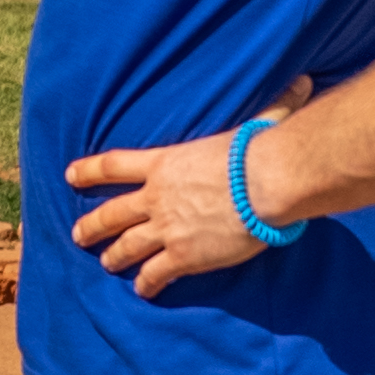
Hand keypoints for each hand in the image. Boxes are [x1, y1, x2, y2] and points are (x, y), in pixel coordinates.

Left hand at [67, 79, 313, 295]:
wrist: (266, 183)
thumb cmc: (260, 150)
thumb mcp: (252, 123)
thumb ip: (270, 106)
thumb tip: (305, 84)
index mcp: (164, 163)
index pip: (113, 165)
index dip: (87, 171)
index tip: (69, 175)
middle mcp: (156, 196)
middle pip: (112, 213)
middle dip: (91, 226)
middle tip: (77, 235)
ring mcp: (166, 228)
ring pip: (127, 247)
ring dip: (114, 257)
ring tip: (107, 264)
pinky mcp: (183, 256)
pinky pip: (156, 274)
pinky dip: (147, 283)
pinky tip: (143, 290)